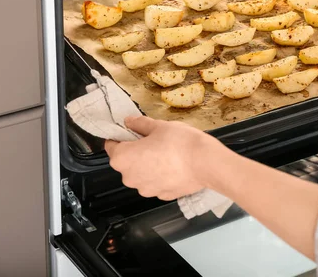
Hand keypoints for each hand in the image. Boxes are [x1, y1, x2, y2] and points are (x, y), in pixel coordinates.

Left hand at [105, 116, 230, 199]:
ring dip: (149, 165)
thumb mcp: (159, 126)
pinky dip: (162, 176)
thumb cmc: (180, 142)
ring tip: (168, 155)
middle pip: (126, 162)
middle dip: (136, 152)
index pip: (111, 146)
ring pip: (141, 174)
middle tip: (154, 141)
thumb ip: (140, 124)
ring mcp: (146, 190)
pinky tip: (175, 166)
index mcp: (123, 158)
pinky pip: (156, 183)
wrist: (206, 163)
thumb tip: (129, 122)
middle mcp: (129, 178)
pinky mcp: (161, 195)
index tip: (133, 132)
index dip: (121, 137)